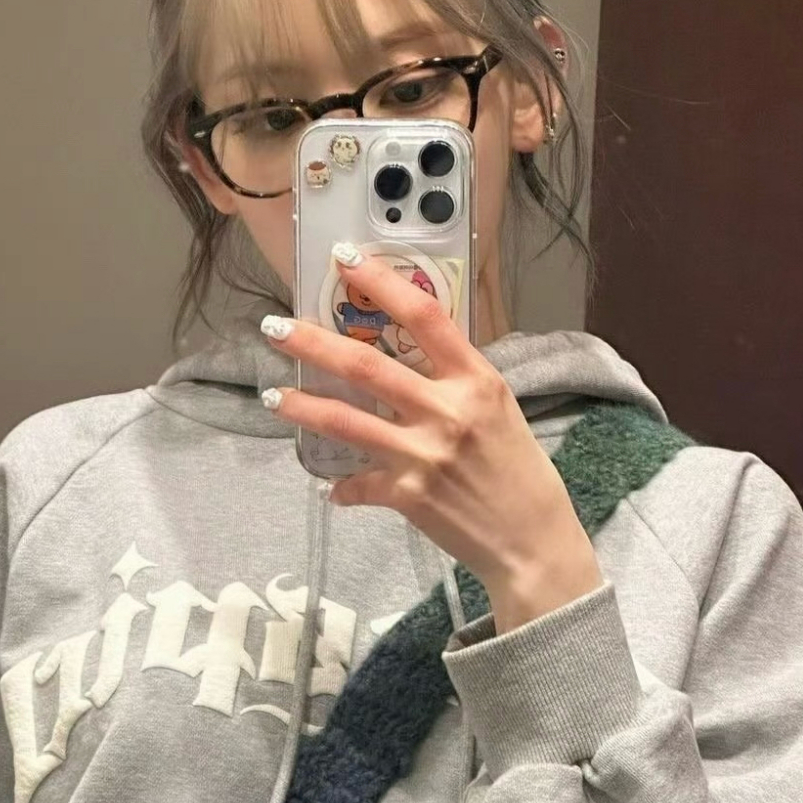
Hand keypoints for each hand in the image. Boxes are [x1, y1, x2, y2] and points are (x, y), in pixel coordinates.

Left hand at [260, 242, 602, 630]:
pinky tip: (331, 486)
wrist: (534, 543)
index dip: (380, 281)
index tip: (345, 258)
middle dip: (312, 341)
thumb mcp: (498, 409)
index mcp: (476, 380)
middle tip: (274, 327)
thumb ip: (455, 381)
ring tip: (268, 396)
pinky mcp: (408, 496)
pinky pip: (358, 485)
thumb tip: (410, 356)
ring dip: (301, 405)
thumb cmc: (521, 471)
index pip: (423, 315)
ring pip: (346, 420)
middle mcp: (448, 411)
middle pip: (365, 364)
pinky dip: (342, 486)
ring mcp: (424, 454)